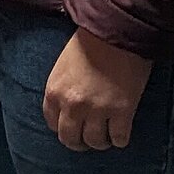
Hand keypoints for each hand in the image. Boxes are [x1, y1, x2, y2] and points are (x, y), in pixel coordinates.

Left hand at [42, 28, 152, 151]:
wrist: (117, 31)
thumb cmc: (90, 42)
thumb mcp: (64, 65)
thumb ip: (63, 88)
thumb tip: (70, 106)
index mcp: (54, 91)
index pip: (51, 122)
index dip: (62, 127)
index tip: (71, 126)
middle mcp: (72, 105)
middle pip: (70, 138)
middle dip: (78, 142)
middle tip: (88, 139)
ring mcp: (97, 110)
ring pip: (95, 142)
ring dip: (101, 142)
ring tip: (106, 137)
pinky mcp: (122, 112)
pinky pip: (119, 138)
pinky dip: (120, 139)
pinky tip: (121, 133)